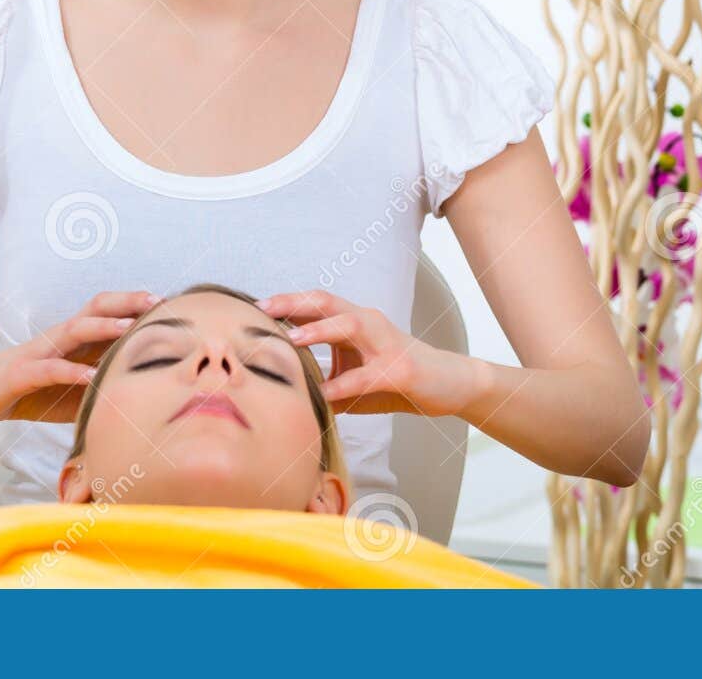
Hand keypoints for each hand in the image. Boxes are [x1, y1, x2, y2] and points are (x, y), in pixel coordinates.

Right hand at [0, 289, 159, 422]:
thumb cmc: (28, 390)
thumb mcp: (71, 392)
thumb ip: (101, 388)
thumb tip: (142, 399)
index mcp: (73, 340)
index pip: (109, 313)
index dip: (138, 306)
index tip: (172, 305)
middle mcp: (59, 338)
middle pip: (97, 309)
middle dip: (128, 303)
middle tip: (160, 303)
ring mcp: (40, 352)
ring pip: (75, 330)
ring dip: (104, 327)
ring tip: (131, 327)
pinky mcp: (22, 373)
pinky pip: (50, 369)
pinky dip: (72, 371)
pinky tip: (91, 377)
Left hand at [257, 289, 478, 416]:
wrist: (450, 384)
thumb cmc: (397, 380)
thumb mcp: (353, 380)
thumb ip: (323, 383)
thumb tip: (285, 398)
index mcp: (354, 322)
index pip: (314, 304)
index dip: (284, 303)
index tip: (251, 308)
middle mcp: (369, 324)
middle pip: (326, 302)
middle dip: (292, 303)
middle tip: (260, 310)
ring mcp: (386, 344)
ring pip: (350, 326)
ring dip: (319, 331)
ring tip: (291, 340)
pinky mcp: (402, 370)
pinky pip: (368, 376)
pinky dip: (345, 385)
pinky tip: (325, 396)